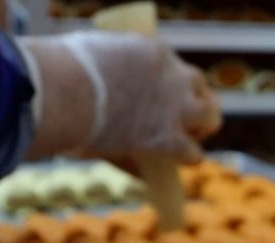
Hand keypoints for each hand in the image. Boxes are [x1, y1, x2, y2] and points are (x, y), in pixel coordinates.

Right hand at [22, 32, 220, 163]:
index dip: (167, 79)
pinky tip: (181, 161)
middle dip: (193, 97)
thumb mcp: (94, 54)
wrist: (67, 92)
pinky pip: (193, 152)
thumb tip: (109, 68)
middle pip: (197, 84)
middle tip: (185, 111)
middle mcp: (172, 76)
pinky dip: (188, 157)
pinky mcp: (169, 137)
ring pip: (208, 115)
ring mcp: (175, 107)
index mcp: (154, 50)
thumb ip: (110, 63)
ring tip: (192, 136)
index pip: (171, 64)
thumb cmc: (66, 70)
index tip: (159, 88)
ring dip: (202, 125)